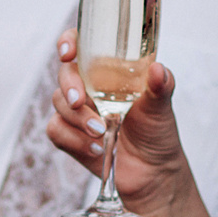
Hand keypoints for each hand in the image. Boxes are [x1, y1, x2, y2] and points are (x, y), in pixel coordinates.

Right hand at [44, 32, 192, 216]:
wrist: (153, 174)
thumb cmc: (157, 133)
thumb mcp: (161, 107)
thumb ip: (161, 86)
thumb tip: (158, 70)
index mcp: (110, 71)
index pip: (82, 45)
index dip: (69, 42)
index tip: (69, 53)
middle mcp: (90, 87)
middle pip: (64, 73)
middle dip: (69, 86)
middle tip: (81, 101)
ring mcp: (78, 112)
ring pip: (58, 103)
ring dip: (78, 118)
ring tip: (101, 131)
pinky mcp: (70, 136)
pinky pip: (55, 130)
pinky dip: (74, 139)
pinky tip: (95, 147)